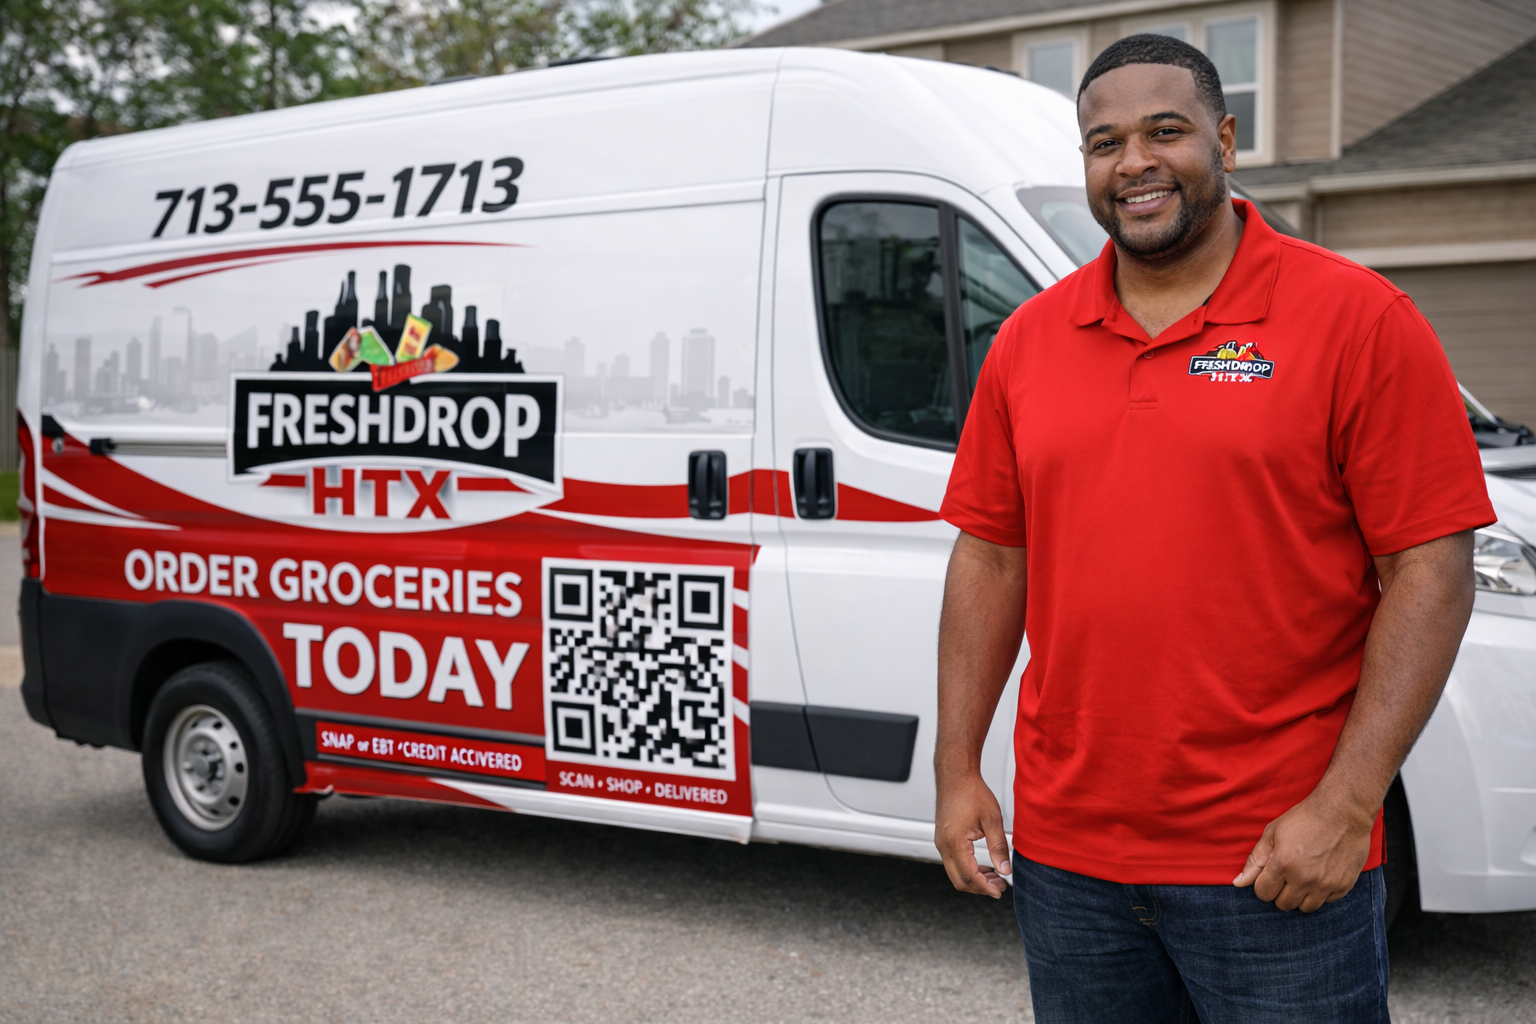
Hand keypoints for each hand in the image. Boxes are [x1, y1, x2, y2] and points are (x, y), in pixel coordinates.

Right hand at [935, 769, 1011, 897]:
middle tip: (999, 886)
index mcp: (955, 842)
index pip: (970, 876)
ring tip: (995, 876)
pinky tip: (983, 864)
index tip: (1000, 891)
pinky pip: (953, 861)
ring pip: (955, 872)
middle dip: (979, 888)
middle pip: (959, 880)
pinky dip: (967, 868)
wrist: (956, 775)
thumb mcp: (992, 820)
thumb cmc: (971, 792)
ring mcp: (941, 842)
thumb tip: (1005, 870)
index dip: (986, 888)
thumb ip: (998, 848)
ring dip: (974, 878)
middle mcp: (943, 845)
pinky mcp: (942, 838)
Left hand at [1233, 794, 1374, 911]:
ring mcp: (1326, 884)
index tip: (1270, 876)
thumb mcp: (1272, 833)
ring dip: (1301, 897)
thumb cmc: (1304, 819)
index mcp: (1283, 864)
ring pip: (1306, 908)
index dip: (1263, 885)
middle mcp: (1304, 878)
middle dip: (1280, 893)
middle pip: (1284, 904)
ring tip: (1303, 878)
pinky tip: (1321, 876)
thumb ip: (1255, 860)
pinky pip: (1327, 902)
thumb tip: (1238, 883)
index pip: (1263, 893)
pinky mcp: (1343, 886)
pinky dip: (1322, 893)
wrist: (1343, 811)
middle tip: (1287, 876)